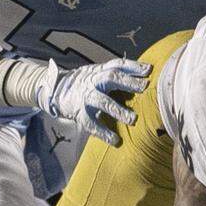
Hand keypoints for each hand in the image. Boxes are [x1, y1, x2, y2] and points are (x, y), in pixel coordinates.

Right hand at [35, 58, 150, 146]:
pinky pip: (91, 123)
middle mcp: (93, 81)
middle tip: (145, 87)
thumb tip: (147, 72)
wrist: (55, 89)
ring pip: (101, 101)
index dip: (133, 66)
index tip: (149, 70)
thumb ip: (118, 73)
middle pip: (110, 78)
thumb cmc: (87, 82)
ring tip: (133, 119)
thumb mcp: (100, 72)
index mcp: (101, 70)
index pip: (118, 65)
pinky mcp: (79, 112)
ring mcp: (85, 97)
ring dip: (118, 110)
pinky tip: (115, 140)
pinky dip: (103, 132)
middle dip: (128, 82)